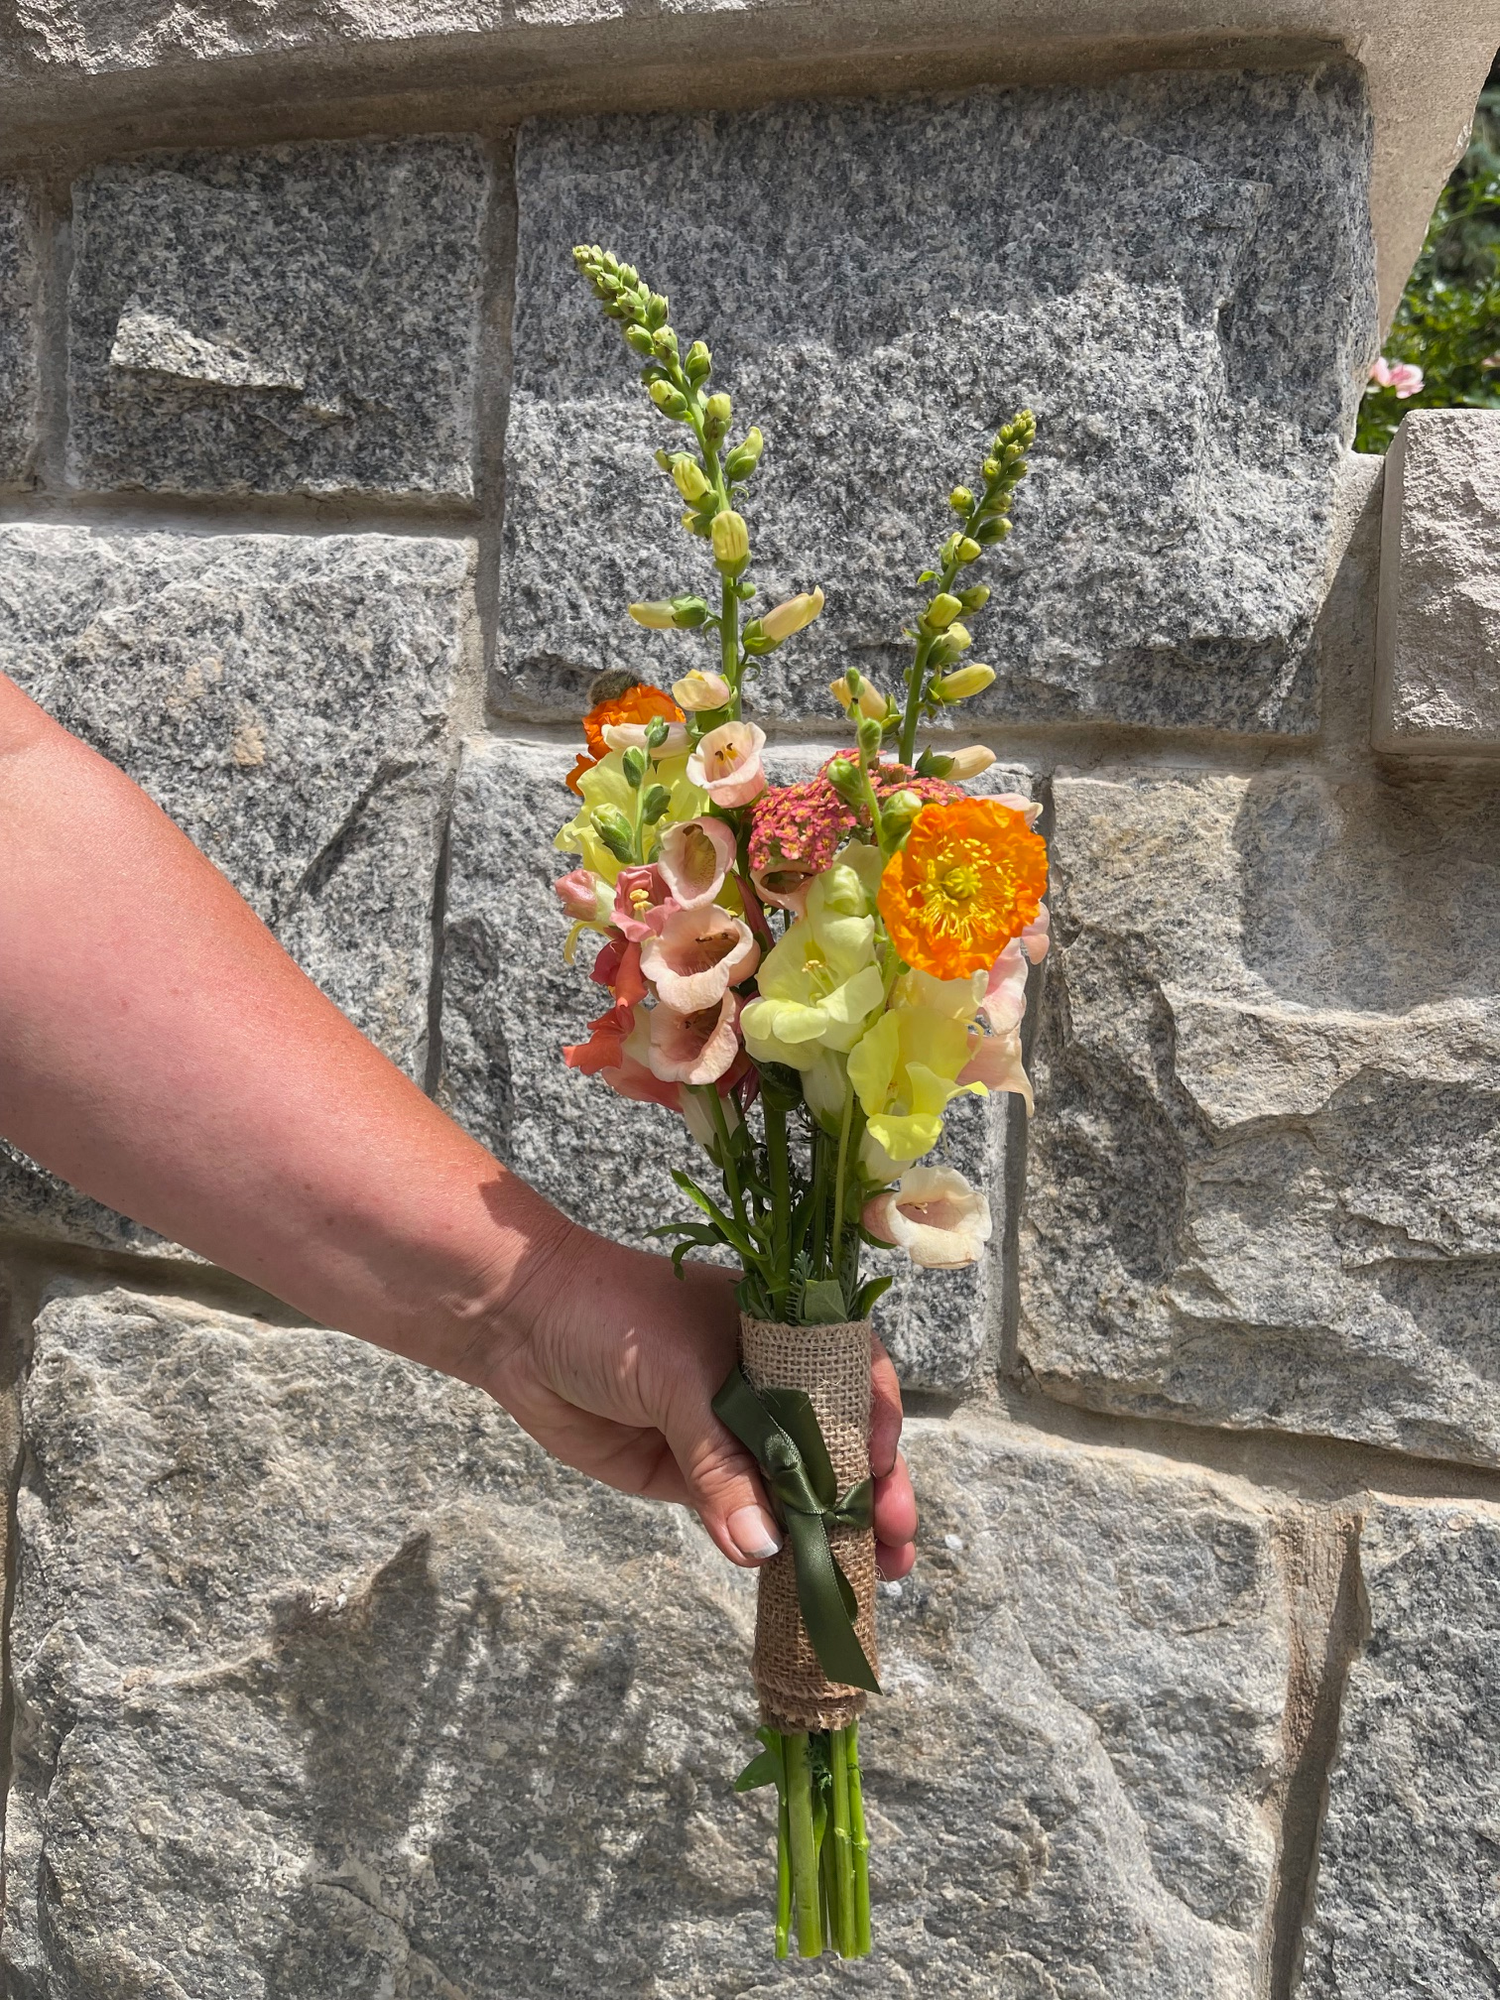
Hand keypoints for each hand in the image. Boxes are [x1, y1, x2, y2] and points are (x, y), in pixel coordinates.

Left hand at [479, 1222, 917, 1579]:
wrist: (518, 1323)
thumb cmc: (609, 1314)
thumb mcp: (678, 1376)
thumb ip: (722, 1464)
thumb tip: (764, 1546)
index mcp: (780, 1332)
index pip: (852, 1377)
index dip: (876, 1425)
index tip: (881, 1469)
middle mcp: (766, 1383)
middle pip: (835, 1443)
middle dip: (870, 1493)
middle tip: (894, 1543)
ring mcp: (729, 1434)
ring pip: (793, 1489)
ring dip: (831, 1532)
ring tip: (871, 1576)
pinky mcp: (689, 1475)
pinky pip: (740, 1516)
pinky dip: (768, 1547)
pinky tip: (796, 1577)